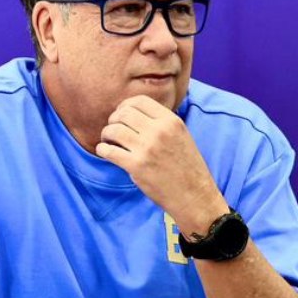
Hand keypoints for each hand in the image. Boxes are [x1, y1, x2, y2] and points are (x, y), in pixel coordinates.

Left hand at [95, 95, 226, 235]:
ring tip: (108, 141)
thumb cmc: (187, 168)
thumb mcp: (181, 135)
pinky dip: (102, 149)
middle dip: (114, 119)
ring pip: (114, 130)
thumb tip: (135, 112)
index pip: (140, 100)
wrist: (195, 197)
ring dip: (106, 134)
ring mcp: (147, 149)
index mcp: (171, 121)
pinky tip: (105, 152)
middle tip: (113, 129)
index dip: (125, 105)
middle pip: (124, 113)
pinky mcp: (136, 166)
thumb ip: (162, 122)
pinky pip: (109, 151)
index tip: (121, 114)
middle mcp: (159, 131)